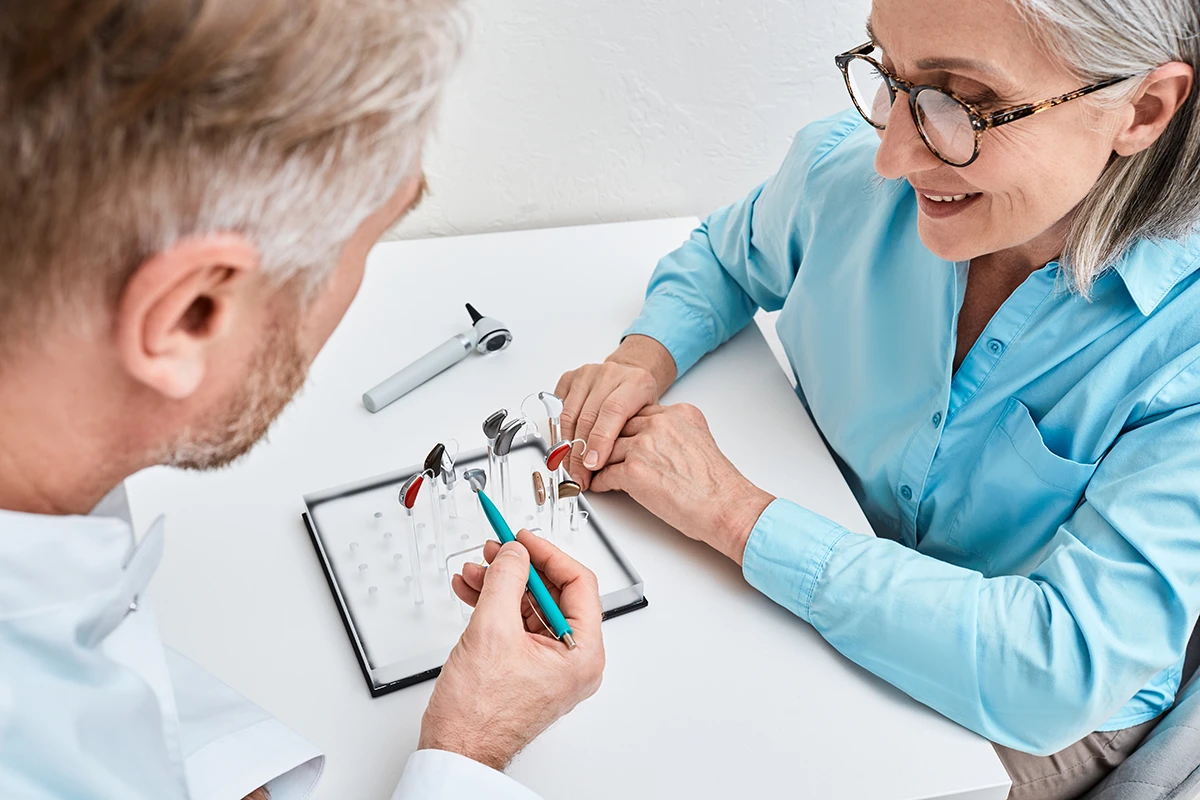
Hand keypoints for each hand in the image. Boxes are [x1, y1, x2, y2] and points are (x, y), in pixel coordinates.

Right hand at [418, 531, 604, 770]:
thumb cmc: (479, 714)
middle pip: (553, 593)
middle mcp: (573, 660)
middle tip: (496, 550)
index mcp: (582, 652)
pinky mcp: (527, 669)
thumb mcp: (492, 630)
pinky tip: (471, 591)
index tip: (523, 538)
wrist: (457, 751)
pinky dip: (494, 606)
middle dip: (519, 569)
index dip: (548, 554)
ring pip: (531, 607)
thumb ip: (506, 580)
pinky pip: (517, 626)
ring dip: (501, 585)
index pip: (578, 583)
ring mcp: (550, 666)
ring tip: (474, 571)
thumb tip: (514, 553)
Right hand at [555, 334, 676, 489]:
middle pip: (587, 417)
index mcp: (635, 383)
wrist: (630, 378)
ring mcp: (588, 374)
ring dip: (566, 447)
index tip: (592, 465)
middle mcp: (610, 374)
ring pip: (569, 415)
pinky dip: (559, 433)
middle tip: (580, 476)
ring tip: (571, 468)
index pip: (613, 411)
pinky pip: (558, 410)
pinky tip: (564, 449)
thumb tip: (610, 470)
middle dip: (580, 454)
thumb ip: (632, 438)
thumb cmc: (639, 402)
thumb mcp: (647, 419)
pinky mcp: (570, 377)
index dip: (600, 441)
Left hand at [591, 403, 774, 564]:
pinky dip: (600, 482)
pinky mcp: (634, 471)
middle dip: (608, 442)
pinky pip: (605, 473)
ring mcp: (645, 446)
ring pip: (608, 448)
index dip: (627, 429)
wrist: (726, 507)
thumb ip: (676, 434)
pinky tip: (601, 485)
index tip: (619, 437)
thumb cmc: (718, 485)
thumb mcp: (700, 442)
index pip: (640, 413)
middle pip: (620, 426)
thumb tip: (657, 443)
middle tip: (599, 453)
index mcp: (680, 414)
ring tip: (595, 471)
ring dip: (600, 462)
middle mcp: (661, 424)